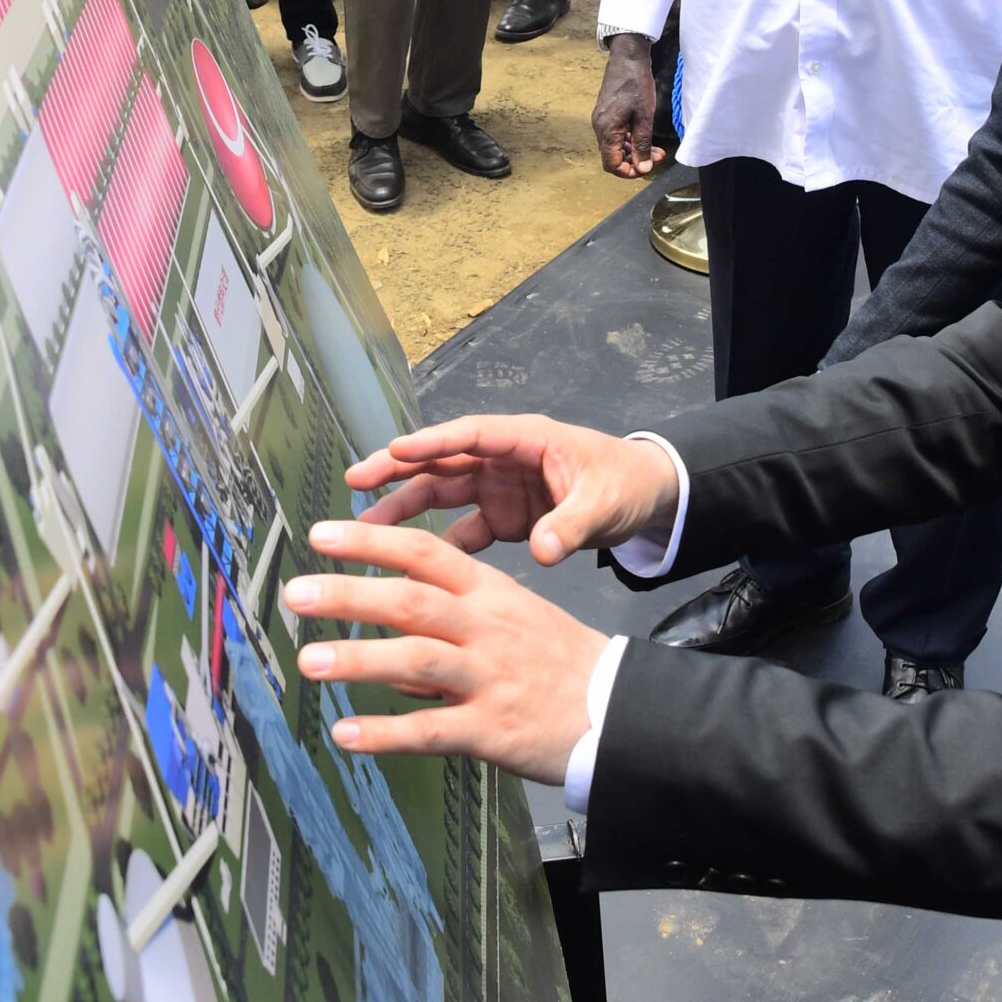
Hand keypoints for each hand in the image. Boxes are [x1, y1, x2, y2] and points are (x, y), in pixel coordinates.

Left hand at [284, 519, 611, 784]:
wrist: (618, 709)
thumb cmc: (562, 661)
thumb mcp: (514, 618)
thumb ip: (452, 620)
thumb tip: (391, 639)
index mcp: (490, 593)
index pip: (423, 553)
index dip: (370, 541)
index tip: (322, 534)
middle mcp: (485, 628)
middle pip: (410, 600)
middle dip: (348, 593)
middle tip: (297, 593)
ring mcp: (487, 678)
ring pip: (415, 660)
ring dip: (357, 658)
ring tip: (309, 660)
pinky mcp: (491, 729)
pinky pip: (430, 730)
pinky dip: (385, 732)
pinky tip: (346, 732)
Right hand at [345, 412, 682, 561]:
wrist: (645, 499)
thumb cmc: (625, 482)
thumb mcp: (604, 501)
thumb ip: (572, 524)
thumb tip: (544, 551)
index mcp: (527, 438)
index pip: (472, 435)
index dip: (433, 442)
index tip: (396, 451)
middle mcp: (504, 459)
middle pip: (443, 460)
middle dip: (399, 469)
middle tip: (357, 480)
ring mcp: (499, 487)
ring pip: (443, 493)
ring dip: (407, 508)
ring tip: (366, 526)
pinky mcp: (503, 516)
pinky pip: (463, 530)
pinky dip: (438, 546)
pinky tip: (409, 566)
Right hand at [592, 35, 662, 177]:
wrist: (627, 58)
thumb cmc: (636, 84)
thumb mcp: (644, 117)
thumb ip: (642, 144)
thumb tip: (642, 167)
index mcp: (607, 130)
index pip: (611, 164)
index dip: (627, 172)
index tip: (645, 169)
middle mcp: (600, 127)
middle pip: (613, 156)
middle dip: (635, 161)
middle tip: (656, 158)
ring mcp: (602, 120)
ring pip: (615, 146)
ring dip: (634, 151)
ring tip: (656, 150)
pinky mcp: (606, 114)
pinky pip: (616, 135)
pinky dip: (630, 140)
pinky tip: (645, 138)